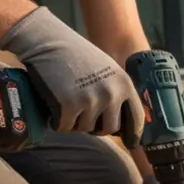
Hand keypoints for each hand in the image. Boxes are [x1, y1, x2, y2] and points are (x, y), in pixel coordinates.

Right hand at [0, 6, 144, 140]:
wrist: (47, 40)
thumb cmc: (75, 54)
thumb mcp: (107, 69)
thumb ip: (116, 91)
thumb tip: (121, 120)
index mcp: (124, 84)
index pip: (136, 117)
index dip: (134, 133)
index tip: (132, 143)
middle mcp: (111, 94)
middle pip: (109, 129)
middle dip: (96, 127)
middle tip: (83, 116)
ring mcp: (90, 100)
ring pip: (85, 128)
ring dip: (75, 122)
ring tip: (67, 102)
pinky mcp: (68, 105)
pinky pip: (65, 127)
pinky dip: (58, 121)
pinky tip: (54, 106)